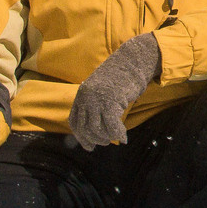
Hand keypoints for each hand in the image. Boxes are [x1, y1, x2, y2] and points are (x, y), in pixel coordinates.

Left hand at [68, 31, 162, 149]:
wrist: (131, 61)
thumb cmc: (120, 76)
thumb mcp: (101, 89)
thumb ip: (95, 103)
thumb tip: (96, 125)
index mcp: (82, 95)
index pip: (75, 122)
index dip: (81, 136)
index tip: (89, 146)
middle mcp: (86, 98)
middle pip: (85, 128)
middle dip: (94, 140)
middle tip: (105, 143)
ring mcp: (97, 100)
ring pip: (97, 129)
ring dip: (106, 138)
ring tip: (114, 138)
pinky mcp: (111, 102)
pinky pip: (111, 126)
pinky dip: (118, 134)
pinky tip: (123, 138)